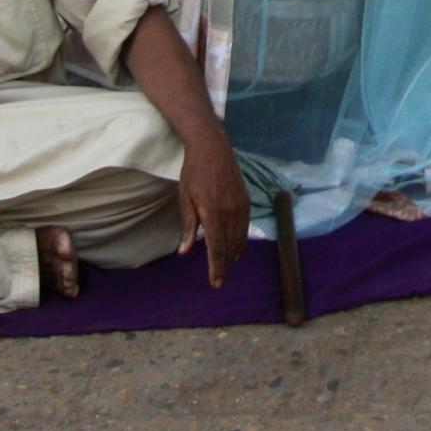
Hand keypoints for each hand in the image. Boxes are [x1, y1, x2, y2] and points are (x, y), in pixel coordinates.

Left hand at [175, 127, 250, 287]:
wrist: (213, 148)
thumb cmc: (194, 173)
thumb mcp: (184, 198)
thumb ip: (187, 226)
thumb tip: (184, 252)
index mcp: (213, 213)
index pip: (217, 248)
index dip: (216, 267)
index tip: (215, 283)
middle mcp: (230, 212)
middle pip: (230, 247)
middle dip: (224, 265)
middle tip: (219, 280)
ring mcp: (240, 206)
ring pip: (240, 238)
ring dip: (233, 254)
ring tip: (226, 265)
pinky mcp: (246, 200)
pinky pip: (245, 226)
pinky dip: (240, 239)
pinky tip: (235, 246)